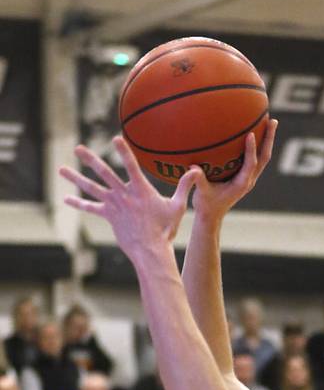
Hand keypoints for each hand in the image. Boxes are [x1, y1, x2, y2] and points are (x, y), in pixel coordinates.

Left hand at [59, 137, 202, 261]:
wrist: (151, 250)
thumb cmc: (166, 229)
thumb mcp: (177, 206)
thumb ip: (184, 186)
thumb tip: (196, 171)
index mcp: (141, 190)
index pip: (132, 166)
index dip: (124, 152)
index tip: (115, 139)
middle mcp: (124, 195)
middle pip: (104, 173)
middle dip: (90, 159)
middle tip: (78, 148)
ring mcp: (114, 205)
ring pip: (92, 188)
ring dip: (76, 178)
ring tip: (61, 169)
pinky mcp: (109, 216)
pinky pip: (91, 208)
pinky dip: (79, 203)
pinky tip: (67, 199)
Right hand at [191, 121, 277, 221]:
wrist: (212, 216)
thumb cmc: (206, 205)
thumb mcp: (201, 193)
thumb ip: (198, 180)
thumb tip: (192, 167)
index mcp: (241, 184)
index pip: (250, 164)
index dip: (251, 150)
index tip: (251, 134)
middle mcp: (249, 180)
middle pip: (264, 157)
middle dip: (269, 139)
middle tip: (272, 120)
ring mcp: (249, 178)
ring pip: (263, 157)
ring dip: (267, 140)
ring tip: (270, 122)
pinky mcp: (246, 177)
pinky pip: (255, 158)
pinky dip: (257, 145)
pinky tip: (254, 131)